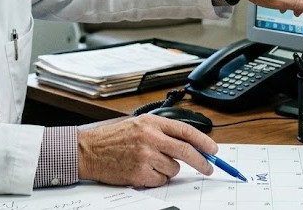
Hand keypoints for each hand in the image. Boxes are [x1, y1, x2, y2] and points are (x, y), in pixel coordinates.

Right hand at [78, 114, 216, 187]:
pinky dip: (157, 179)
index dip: (203, 141)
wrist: (89, 150)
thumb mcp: (138, 124)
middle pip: (186, 151)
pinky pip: (161, 180)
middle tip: (208, 168)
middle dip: (201, 161)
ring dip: (168, 169)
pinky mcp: (139, 173)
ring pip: (173, 168)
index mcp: (151, 122)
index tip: (213, 150)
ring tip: (151, 163)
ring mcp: (144, 156)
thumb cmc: (113, 138)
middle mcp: (149, 137)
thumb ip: (162, 131)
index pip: (185, 130)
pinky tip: (143, 170)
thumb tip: (189, 144)